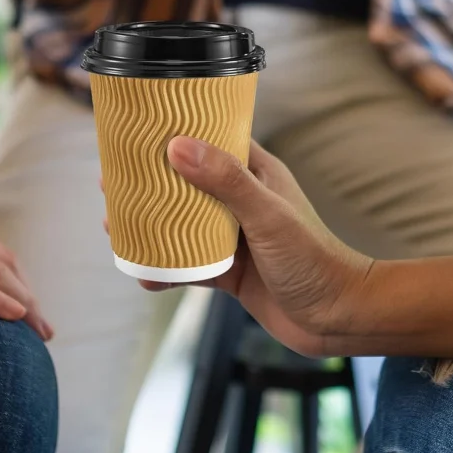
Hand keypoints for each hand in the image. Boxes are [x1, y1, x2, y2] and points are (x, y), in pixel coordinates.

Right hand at [102, 140, 371, 357]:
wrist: (340, 318)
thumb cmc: (316, 259)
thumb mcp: (267, 215)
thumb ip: (226, 181)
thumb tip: (177, 147)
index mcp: (254, 172)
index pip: (208, 140)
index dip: (172, 134)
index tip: (136, 134)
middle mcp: (241, 200)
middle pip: (185, 182)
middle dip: (150, 184)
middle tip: (112, 184)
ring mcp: (233, 236)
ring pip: (181, 224)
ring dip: (150, 226)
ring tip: (116, 226)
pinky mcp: (230, 269)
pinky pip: (188, 264)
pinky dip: (165, 268)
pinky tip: (144, 275)